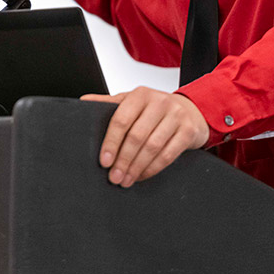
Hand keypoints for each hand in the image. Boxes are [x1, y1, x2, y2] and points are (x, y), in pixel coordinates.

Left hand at [81, 87, 209, 187]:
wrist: (190, 110)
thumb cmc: (155, 109)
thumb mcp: (133, 102)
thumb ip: (110, 103)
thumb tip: (84, 100)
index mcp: (140, 94)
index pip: (121, 119)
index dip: (111, 142)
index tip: (104, 161)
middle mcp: (160, 102)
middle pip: (137, 136)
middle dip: (123, 160)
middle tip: (114, 177)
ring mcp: (176, 115)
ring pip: (153, 147)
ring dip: (137, 167)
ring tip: (126, 179)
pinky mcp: (188, 131)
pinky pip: (168, 154)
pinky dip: (153, 169)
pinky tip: (142, 175)